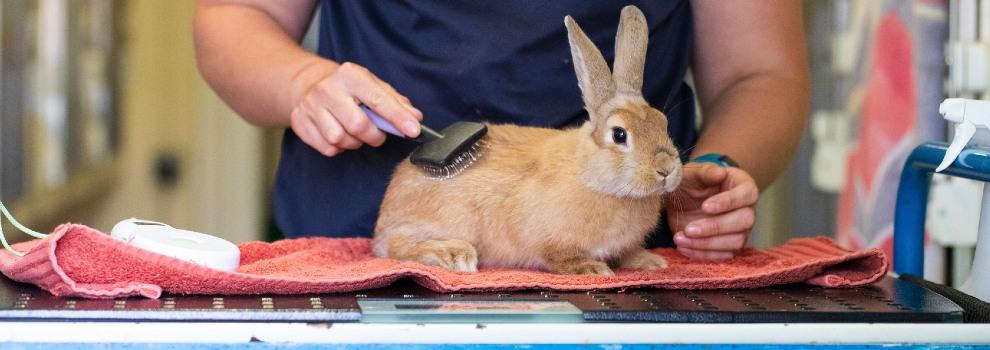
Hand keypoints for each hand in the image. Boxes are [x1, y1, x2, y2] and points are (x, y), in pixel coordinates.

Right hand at [289, 61, 422, 156]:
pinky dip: (338, 148)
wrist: (308, 85)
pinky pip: (327, 148)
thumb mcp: (373, 87)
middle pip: (358, 125)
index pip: (379, 100)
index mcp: (351, 75)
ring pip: (340, 139)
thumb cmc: (349, 89)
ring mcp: (311, 105)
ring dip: (354, 142)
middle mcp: (328, 88)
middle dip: (374, 136)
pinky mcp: (300, 122)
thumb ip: (396, 102)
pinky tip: (338, 134)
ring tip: (354, 132)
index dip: (398, 118)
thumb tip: (415, 118)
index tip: (414, 130)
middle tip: (376, 134)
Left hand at [666, 163, 758, 259]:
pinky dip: (702, 254)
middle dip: (715, 227)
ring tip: (680, 238)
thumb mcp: (693, 173)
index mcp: (744, 187)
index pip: (746, 195)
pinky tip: (683, 247)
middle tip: (689, 228)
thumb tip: (719, 172)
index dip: (728, 202)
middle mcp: (747, 209)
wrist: (684, 200)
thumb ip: (705, 172)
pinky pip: (724, 256)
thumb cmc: (692, 183)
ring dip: (706, 244)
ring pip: (735, 242)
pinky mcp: (730, 246)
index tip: (705, 206)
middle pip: (744, 221)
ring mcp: (741, 230)